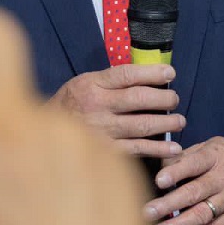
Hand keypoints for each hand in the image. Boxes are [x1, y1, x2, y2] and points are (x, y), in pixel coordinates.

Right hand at [50, 64, 185, 157]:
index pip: (127, 75)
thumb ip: (112, 79)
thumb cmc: (73, 103)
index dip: (152, 72)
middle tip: (175, 100)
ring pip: (141, 125)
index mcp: (92, 84)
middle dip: (164, 99)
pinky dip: (157, 149)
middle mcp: (97, 106)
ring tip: (180, 121)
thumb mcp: (86, 82)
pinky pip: (136, 149)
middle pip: (138, 99)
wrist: (43, 134)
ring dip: (166, 124)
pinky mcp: (105, 151)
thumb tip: (149, 74)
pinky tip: (173, 149)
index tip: (171, 73)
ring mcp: (101, 130)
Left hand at [144, 136, 223, 224]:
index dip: (177, 172)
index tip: (160, 180)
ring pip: (202, 214)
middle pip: (195, 192)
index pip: (195, 163)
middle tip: (149, 211)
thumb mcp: (213, 147)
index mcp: (217, 156)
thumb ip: (187, 155)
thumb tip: (161, 164)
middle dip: (170, 203)